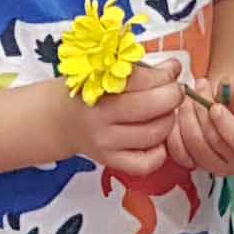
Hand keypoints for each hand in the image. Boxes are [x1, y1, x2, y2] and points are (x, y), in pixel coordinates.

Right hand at [67, 66, 184, 183]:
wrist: (58, 119)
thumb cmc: (86, 92)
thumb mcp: (105, 72)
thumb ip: (140, 70)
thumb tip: (173, 69)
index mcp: (97, 86)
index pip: (142, 79)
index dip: (165, 74)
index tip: (172, 70)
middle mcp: (100, 116)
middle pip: (151, 107)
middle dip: (172, 96)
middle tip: (174, 92)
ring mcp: (105, 142)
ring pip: (153, 134)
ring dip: (168, 121)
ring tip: (165, 113)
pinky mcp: (109, 161)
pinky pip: (145, 163)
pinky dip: (159, 152)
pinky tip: (156, 139)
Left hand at [166, 70, 233, 178]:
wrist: (233, 116)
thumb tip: (227, 83)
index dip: (225, 125)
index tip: (214, 106)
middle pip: (215, 143)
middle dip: (202, 112)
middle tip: (198, 87)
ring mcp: (219, 169)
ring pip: (195, 148)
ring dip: (187, 119)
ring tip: (188, 98)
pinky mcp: (198, 166)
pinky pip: (180, 154)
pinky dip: (175, 134)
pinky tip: (178, 115)